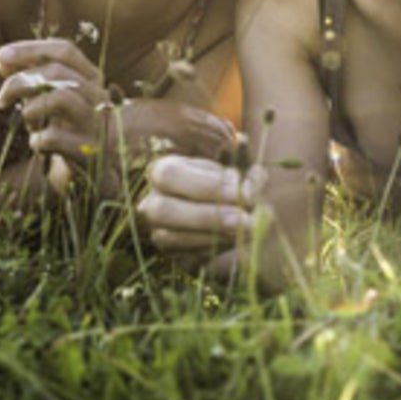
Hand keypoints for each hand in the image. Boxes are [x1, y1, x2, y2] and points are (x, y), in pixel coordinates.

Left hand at [0, 38, 107, 159]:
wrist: (99, 174)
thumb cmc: (69, 129)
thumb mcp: (51, 100)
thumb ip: (31, 78)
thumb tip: (2, 60)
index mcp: (92, 78)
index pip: (64, 51)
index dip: (30, 49)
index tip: (0, 55)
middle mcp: (99, 96)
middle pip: (58, 72)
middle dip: (20, 81)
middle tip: (0, 99)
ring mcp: (97, 123)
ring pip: (61, 97)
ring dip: (31, 108)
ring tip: (25, 120)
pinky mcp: (89, 151)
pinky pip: (54, 137)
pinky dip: (37, 140)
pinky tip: (38, 144)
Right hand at [137, 155, 262, 252]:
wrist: (237, 221)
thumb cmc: (233, 189)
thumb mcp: (240, 173)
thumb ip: (242, 163)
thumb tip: (242, 142)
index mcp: (165, 171)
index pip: (169, 174)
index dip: (204, 183)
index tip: (239, 189)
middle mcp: (153, 201)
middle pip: (163, 209)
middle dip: (206, 214)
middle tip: (243, 218)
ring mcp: (158, 231)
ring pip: (170, 238)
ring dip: (213, 235)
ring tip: (247, 229)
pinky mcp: (172, 257)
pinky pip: (185, 257)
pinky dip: (215, 249)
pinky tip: (238, 240)